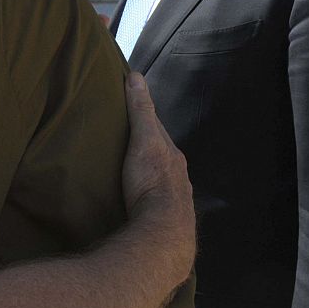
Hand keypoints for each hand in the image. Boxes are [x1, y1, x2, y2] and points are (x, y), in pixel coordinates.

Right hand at [122, 72, 195, 281]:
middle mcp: (179, 173)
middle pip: (162, 154)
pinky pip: (159, 200)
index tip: (131, 109)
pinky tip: (142, 200)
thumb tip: (135, 75)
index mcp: (172, 154)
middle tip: (129, 140)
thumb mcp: (144, 140)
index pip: (157, 129)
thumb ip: (140, 110)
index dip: (144, 118)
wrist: (165, 231)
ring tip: (134, 171)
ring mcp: (176, 197)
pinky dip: (151, 194)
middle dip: (149, 146)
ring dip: (151, 173)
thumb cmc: (152, 182)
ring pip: (163, 178)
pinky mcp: (168, 218)